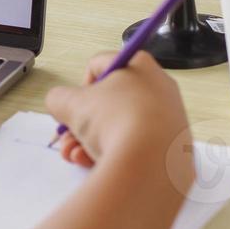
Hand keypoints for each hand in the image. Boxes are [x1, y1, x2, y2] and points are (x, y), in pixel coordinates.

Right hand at [45, 51, 192, 187]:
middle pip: (109, 102)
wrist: (150, 163)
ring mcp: (167, 119)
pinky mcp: (171, 147)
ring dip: (89, 141)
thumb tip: (61, 104)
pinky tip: (90, 162)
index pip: (102, 65)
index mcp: (139, 65)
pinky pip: (134, 146)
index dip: (82, 84)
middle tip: (68, 134)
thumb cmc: (115, 121)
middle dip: (82, 121)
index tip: (76, 103)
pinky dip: (111, 153)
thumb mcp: (71, 103)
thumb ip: (59, 97)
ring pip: (118, 127)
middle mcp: (159, 88)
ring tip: (74, 154)